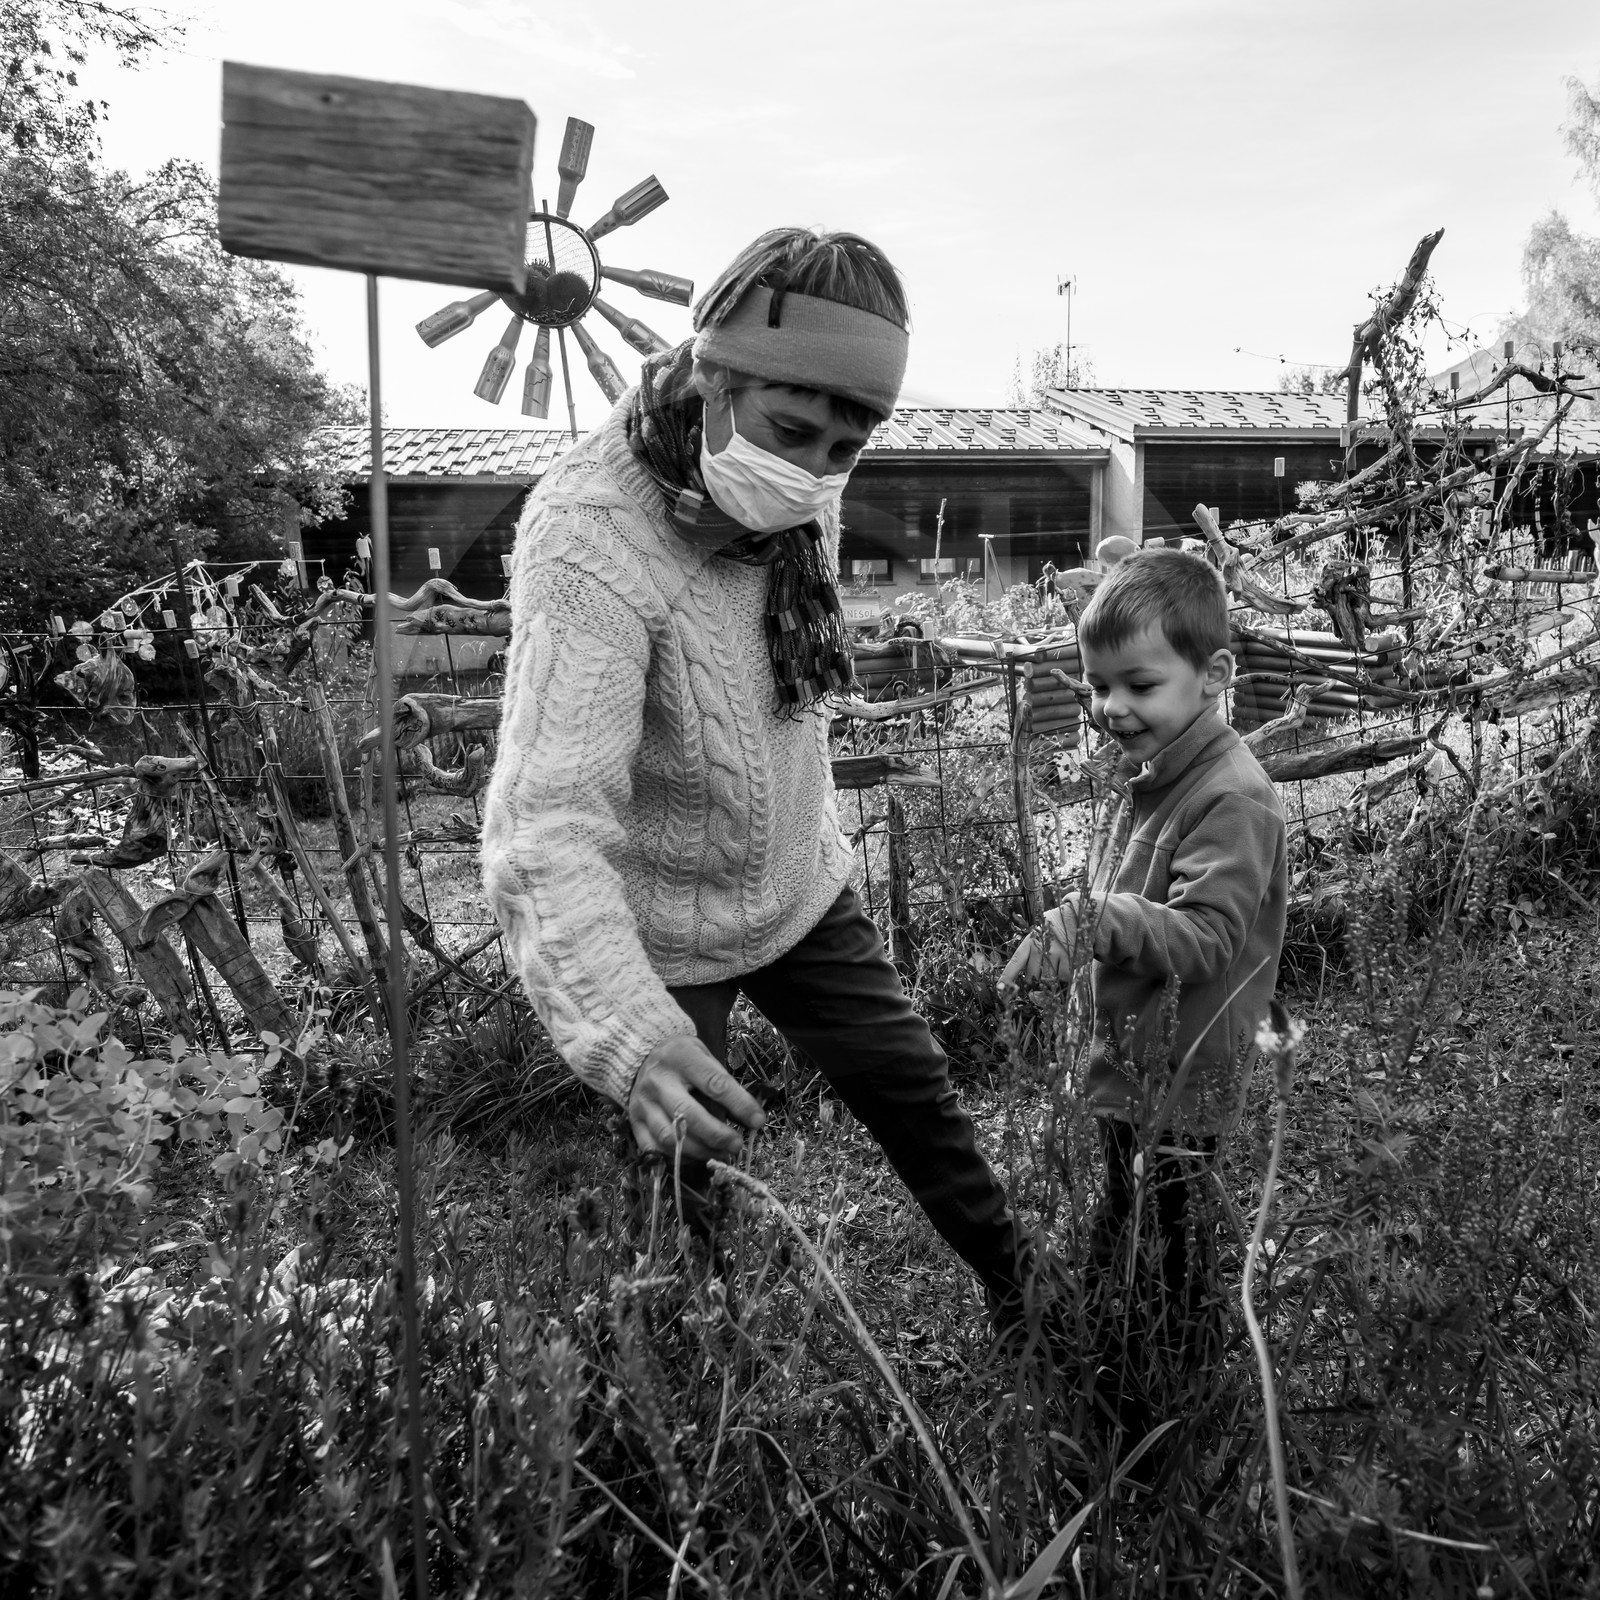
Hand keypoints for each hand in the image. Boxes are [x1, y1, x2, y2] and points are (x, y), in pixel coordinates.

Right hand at [628, 1035, 767, 1160]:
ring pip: (670, 1137)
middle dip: (717, 1135)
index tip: (758, 1121)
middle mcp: (658, 1080)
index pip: (714, 1084)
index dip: (739, 1104)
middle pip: (688, 1115)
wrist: (642, 1054)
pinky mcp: (633, 1121)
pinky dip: (677, 1158)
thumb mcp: (704, 1055)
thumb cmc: (682, 1057)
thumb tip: (750, 1116)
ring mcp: (642, 1103)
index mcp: (681, 1057)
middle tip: (736, 1145)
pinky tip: (696, 1156)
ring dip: (700, 1151)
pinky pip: (654, 1149)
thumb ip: (723, 1082)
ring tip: (719, 1153)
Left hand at [998, 904, 1082, 993]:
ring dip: (1048, 980)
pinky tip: (1063, 967)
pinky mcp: (1069, 959)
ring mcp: (1055, 954)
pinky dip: (1062, 978)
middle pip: (1031, 976)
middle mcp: (1040, 948)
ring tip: (1052, 967)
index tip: (1000, 989)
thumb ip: (1028, 956)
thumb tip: (1022, 980)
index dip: (1007, 977)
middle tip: (1038, 974)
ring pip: (1047, 980)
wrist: (1073, 919)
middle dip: (1033, 981)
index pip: (1015, 962)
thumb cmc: (1050, 931)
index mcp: (1029, 942)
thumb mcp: (1035, 937)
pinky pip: (1062, 978)